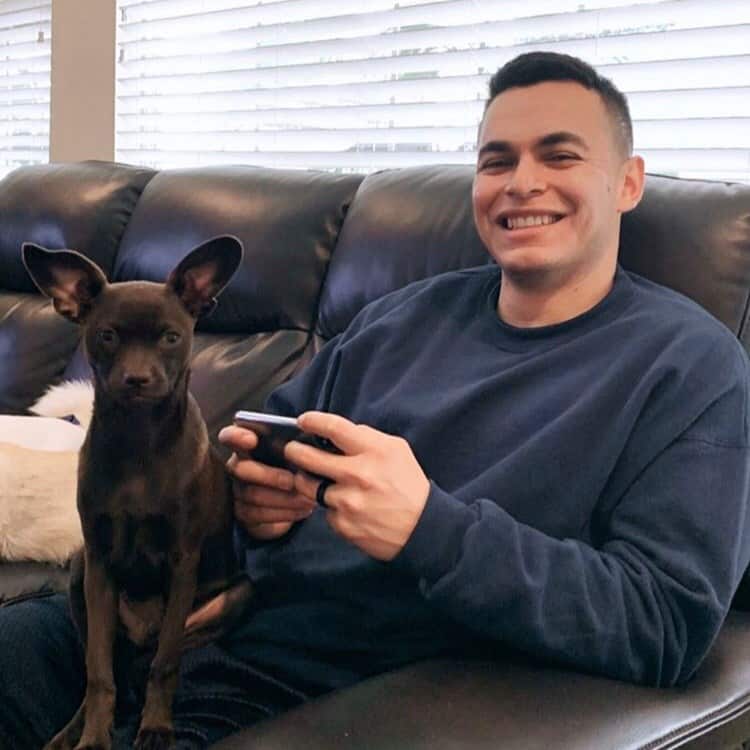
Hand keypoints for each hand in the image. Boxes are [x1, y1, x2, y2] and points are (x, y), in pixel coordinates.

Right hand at [218, 424, 314, 539]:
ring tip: (307, 498)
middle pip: (241, 469)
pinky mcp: (246, 516)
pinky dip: (286, 513)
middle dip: (268, 475)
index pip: (230, 436)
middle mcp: (236, 468)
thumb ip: (296, 446)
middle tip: (292, 480)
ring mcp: (238, 493)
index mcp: (246, 446)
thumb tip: (308, 444)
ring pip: (253, 496)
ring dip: (284, 498)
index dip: (236, 436)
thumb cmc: (296, 466)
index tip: (251, 439)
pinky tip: (304, 509)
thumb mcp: (297, 454)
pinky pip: (260, 516)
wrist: (295, 496)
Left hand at [285, 411, 430, 560]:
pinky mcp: (343, 524)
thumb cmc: (409, 485)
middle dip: (294, 451)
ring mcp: (348, 502)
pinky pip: (325, 511)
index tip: (303, 420)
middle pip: (308, 458)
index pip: (334, 428)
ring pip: (309, 487)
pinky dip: (331, 507)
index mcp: (373, 451)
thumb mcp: (397, 450)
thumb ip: (367, 438)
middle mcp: (357, 474)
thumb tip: (338, 433)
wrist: (422, 528)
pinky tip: (345, 507)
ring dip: (307, 481)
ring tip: (313, 479)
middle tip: (292, 450)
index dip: (313, 421)